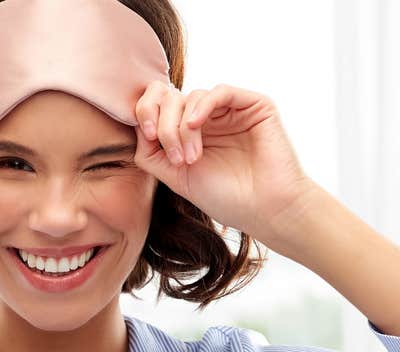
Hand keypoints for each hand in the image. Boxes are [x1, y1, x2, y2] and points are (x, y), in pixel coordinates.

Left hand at [133, 82, 317, 239]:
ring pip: (191, 96)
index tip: (147, 138)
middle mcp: (209, 117)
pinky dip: (202, 105)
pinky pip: (220, 91)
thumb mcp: (175, 177)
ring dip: (182, 126)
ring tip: (191, 158)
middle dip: (164, 125)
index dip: (146, 113)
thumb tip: (134, 127)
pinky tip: (195, 125)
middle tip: (175, 158)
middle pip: (171, 98)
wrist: (266, 211)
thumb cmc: (226, 198)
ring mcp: (231, 110)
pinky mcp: (254, 105)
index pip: (159, 106)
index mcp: (190, 131)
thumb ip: (151, 153)